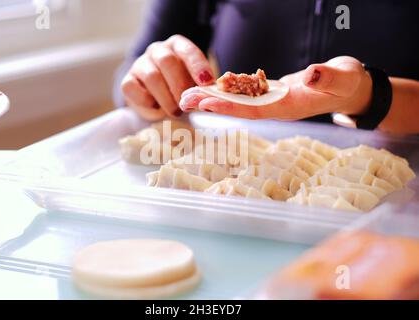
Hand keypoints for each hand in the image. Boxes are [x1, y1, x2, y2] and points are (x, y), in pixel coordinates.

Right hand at [121, 34, 214, 120]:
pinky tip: (157, 109)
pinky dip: (147, 102)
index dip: (198, 66)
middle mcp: (157, 50)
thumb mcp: (193, 84)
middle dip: (180, 86)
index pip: (188, 50)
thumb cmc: (179, 89)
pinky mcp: (127, 81)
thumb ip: (201, 87)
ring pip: (152, 77)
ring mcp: (140, 64)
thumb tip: (212, 97)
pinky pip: (133, 88)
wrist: (154, 98)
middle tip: (187, 105)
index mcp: (177, 46)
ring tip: (175, 112)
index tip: (206, 82)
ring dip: (166, 98)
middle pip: (167, 61)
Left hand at [179, 56, 372, 119]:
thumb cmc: (348, 83)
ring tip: (188, 94)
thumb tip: (313, 75)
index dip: (229, 106)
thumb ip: (329, 79)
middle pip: (238, 108)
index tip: (206, 102)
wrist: (349, 88)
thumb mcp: (344, 78)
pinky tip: (210, 86)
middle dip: (210, 104)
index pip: (254, 108)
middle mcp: (275, 107)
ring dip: (213, 97)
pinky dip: (226, 90)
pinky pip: (245, 93)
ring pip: (237, 101)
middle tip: (183, 100)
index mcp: (289, 106)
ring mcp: (272, 101)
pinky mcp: (272, 93)